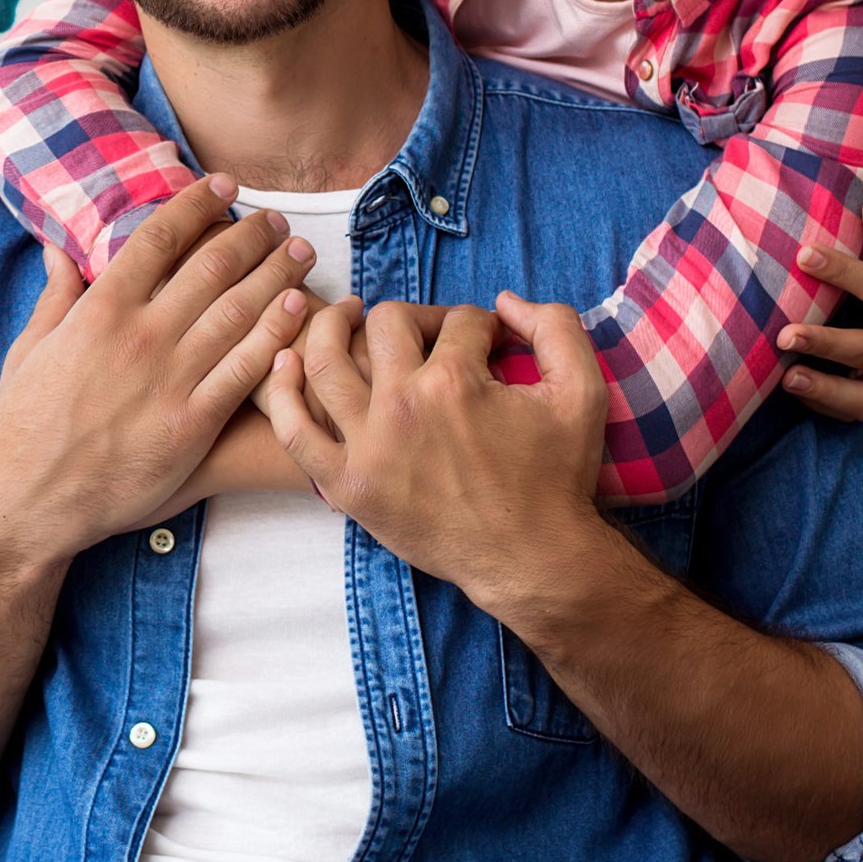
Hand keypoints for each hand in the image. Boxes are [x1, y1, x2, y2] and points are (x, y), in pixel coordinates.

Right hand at [0, 174, 318, 562]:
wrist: (32, 500)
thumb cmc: (27, 425)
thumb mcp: (30, 350)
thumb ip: (55, 296)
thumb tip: (58, 249)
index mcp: (100, 310)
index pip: (159, 238)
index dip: (198, 205)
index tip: (224, 186)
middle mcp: (141, 335)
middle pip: (212, 266)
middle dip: (251, 235)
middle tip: (275, 218)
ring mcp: (170, 378)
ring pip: (239, 310)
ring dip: (276, 273)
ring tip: (300, 251)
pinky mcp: (194, 423)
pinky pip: (246, 370)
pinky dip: (276, 333)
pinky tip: (298, 307)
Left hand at [266, 292, 602, 611]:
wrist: (532, 560)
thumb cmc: (557, 478)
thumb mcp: (581, 392)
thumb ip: (554, 326)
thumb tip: (504, 301)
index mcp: (456, 382)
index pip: (456, 320)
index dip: (477, 323)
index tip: (485, 340)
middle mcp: (403, 406)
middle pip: (387, 324)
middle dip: (413, 316)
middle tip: (428, 334)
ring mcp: (367, 447)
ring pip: (325, 362)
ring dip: (331, 327)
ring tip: (347, 317)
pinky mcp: (345, 485)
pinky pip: (294, 431)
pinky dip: (281, 392)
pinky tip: (285, 361)